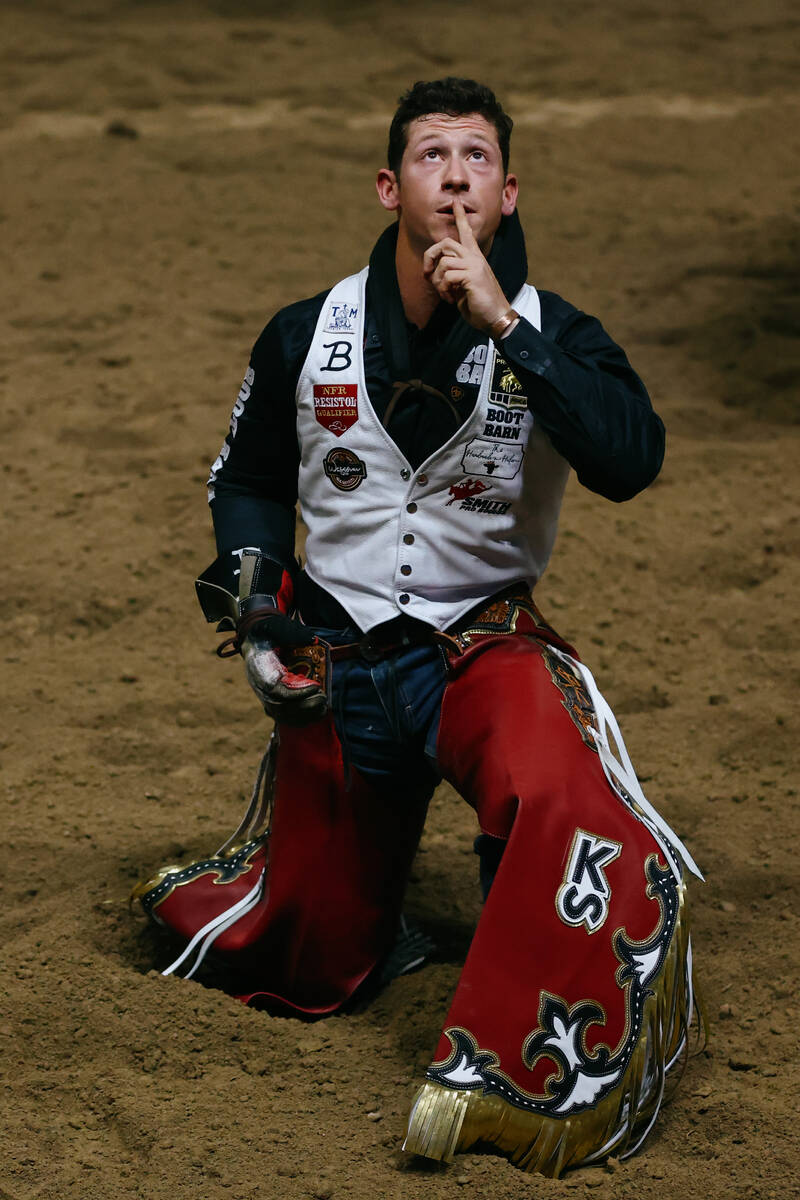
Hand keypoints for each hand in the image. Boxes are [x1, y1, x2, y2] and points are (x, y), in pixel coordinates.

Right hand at [242, 633, 326, 726]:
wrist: (256, 639)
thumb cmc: (268, 632)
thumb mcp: (276, 626)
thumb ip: (291, 632)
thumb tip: (311, 639)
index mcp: (259, 669)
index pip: (276, 691)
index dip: (297, 693)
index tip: (316, 687)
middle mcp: (259, 686)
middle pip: (281, 707)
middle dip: (305, 705)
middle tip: (323, 696)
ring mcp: (264, 696)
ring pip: (283, 715)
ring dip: (305, 714)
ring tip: (323, 704)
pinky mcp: (272, 702)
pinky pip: (286, 717)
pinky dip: (302, 718)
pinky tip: (317, 712)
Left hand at [422, 195, 511, 332]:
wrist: (495, 317)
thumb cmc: (478, 304)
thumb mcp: (462, 286)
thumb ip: (452, 275)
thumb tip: (434, 274)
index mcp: (474, 257)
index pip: (466, 232)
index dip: (460, 217)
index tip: (455, 202)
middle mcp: (475, 257)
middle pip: (445, 243)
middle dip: (430, 257)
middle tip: (427, 275)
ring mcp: (474, 266)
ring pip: (443, 262)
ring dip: (437, 282)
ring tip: (445, 294)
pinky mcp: (472, 276)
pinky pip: (447, 277)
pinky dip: (444, 290)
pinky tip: (451, 299)